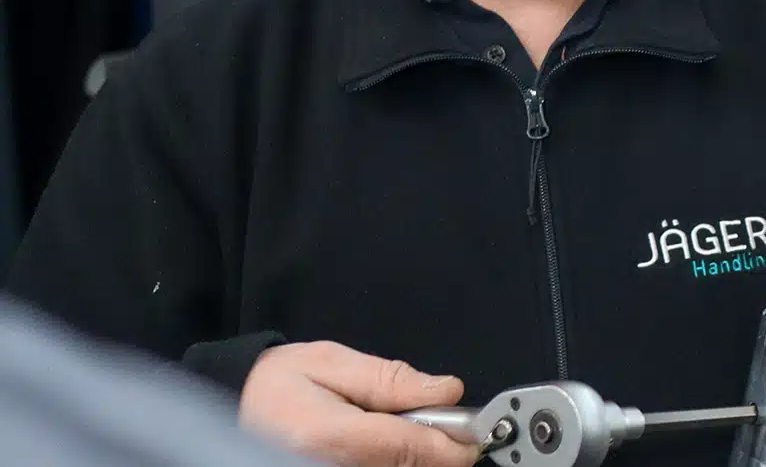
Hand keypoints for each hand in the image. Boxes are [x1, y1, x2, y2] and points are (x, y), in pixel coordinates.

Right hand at [239, 341, 479, 466]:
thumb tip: (445, 390)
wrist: (236, 409)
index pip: (406, 446)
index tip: (475, 437)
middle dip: (434, 449)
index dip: (449, 444)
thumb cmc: (279, 383)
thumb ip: (389, 379)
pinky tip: (392, 441)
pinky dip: (396, 460)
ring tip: (411, 427)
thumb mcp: (332, 362)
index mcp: (329, 437)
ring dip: (417, 456)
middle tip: (447, 424)